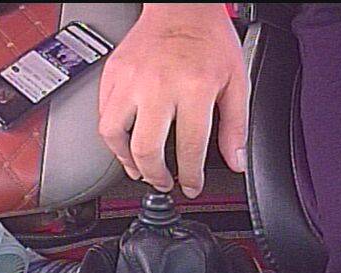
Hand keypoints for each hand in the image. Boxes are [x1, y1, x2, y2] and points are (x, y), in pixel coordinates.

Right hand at [98, 3, 247, 197]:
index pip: (189, 148)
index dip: (191, 176)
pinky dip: (113, 135)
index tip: (191, 186)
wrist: (182, 6)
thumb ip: (235, 126)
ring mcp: (130, 80)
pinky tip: (125, 140)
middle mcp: (158, 86)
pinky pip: (104, 113)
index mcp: (193, 88)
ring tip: (137, 167)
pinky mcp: (113, 74)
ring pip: (114, 134)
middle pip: (146, 149)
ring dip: (125, 159)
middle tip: (162, 182)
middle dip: (154, 176)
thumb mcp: (236, 81)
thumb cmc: (209, 39)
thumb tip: (236, 161)